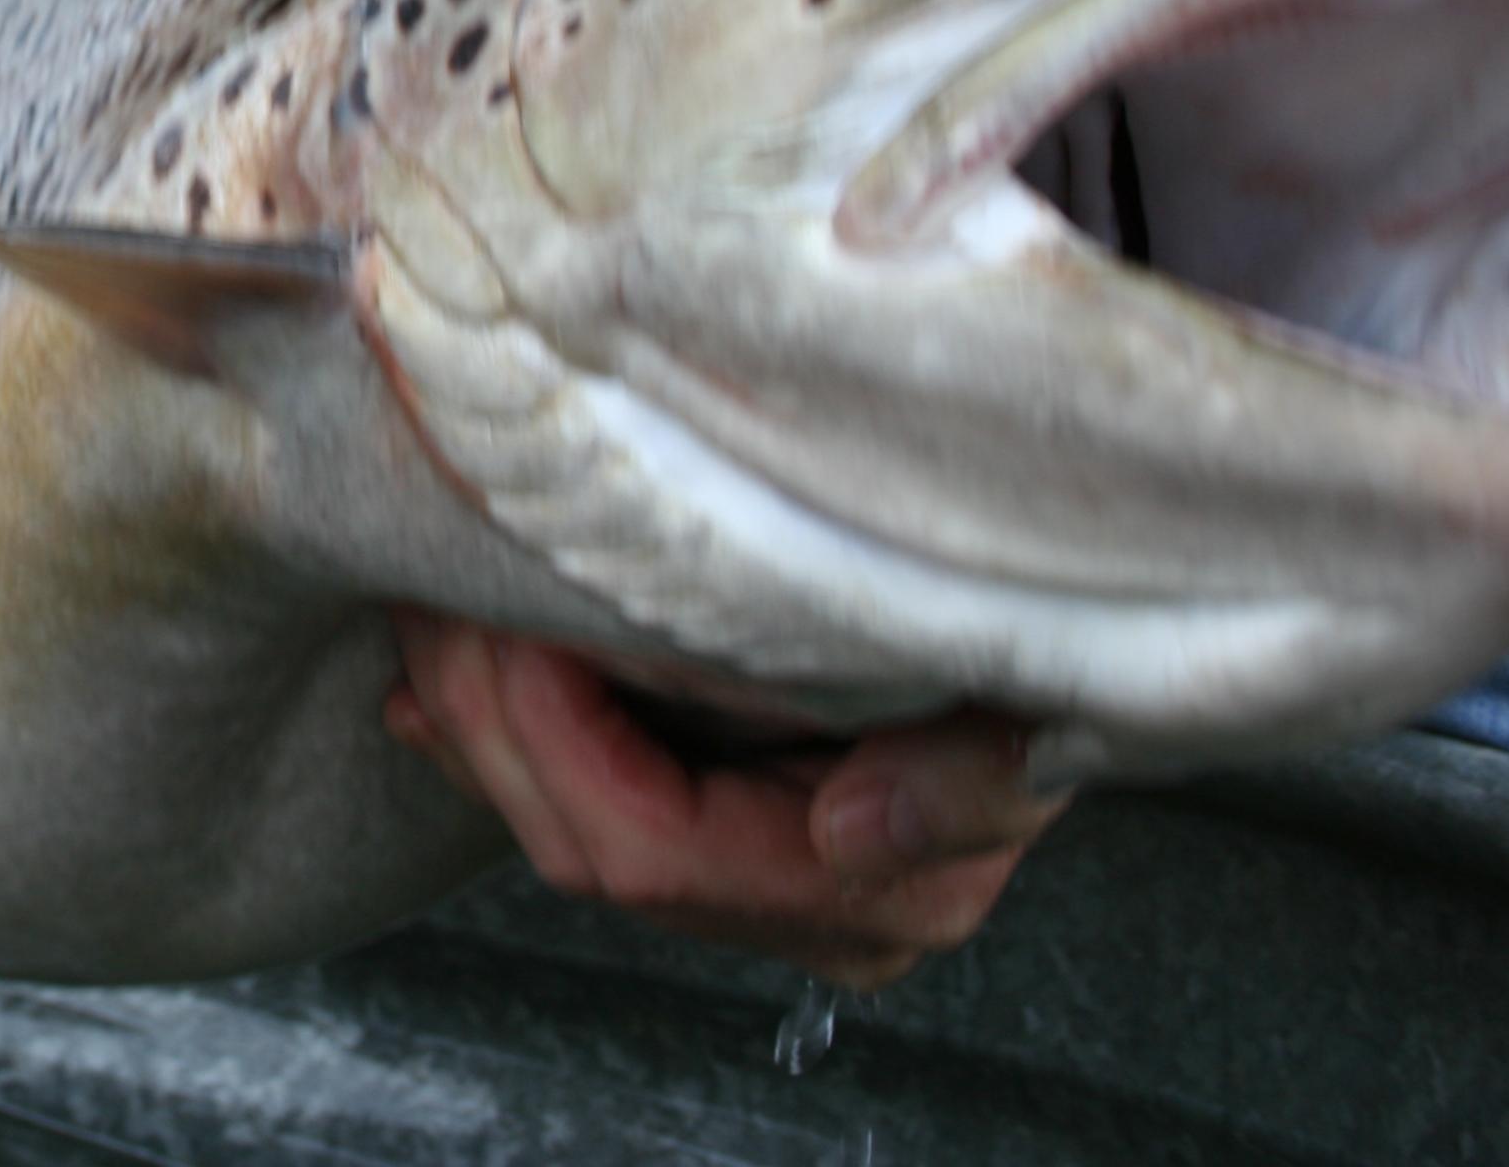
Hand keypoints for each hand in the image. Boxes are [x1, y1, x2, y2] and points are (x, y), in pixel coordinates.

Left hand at [384, 611, 1063, 988]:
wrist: (1084, 615)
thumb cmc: (1060, 629)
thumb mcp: (1044, 699)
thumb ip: (970, 783)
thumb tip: (852, 835)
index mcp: (883, 891)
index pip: (653, 847)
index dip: (549, 734)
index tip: (502, 621)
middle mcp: (818, 915)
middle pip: (587, 846)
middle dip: (487, 714)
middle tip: (429, 593)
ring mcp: (767, 887)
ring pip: (566, 831)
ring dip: (478, 716)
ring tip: (424, 615)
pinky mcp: (735, 832)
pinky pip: (586, 807)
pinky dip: (502, 738)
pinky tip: (439, 689)